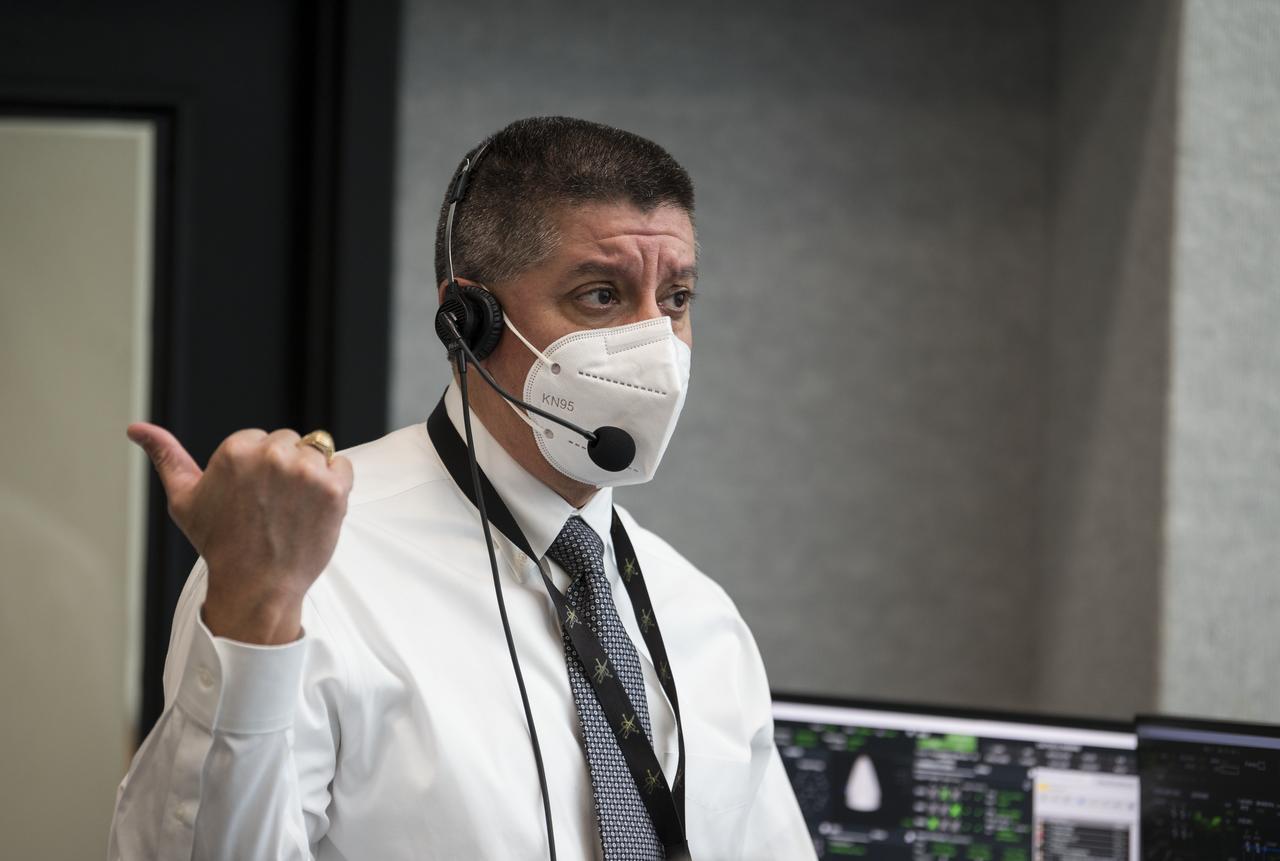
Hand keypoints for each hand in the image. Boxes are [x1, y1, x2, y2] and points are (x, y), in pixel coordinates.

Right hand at [127, 423, 353, 643]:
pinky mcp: (334, 488)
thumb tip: (136, 428)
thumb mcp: (184, 499)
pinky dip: (335, 484)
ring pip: (316, 453)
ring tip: (291, 509)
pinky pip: (342, 466)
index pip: (260, 438)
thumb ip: (166, 456)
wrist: (257, 586)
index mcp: (236, 450)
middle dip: (284, 468)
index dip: (258, 469)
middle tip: (272, 506)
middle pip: (290, 442)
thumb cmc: (219, 544)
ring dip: (310, 476)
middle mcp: (271, 455)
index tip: (251, 498)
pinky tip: (314, 508)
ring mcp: (305, 471)